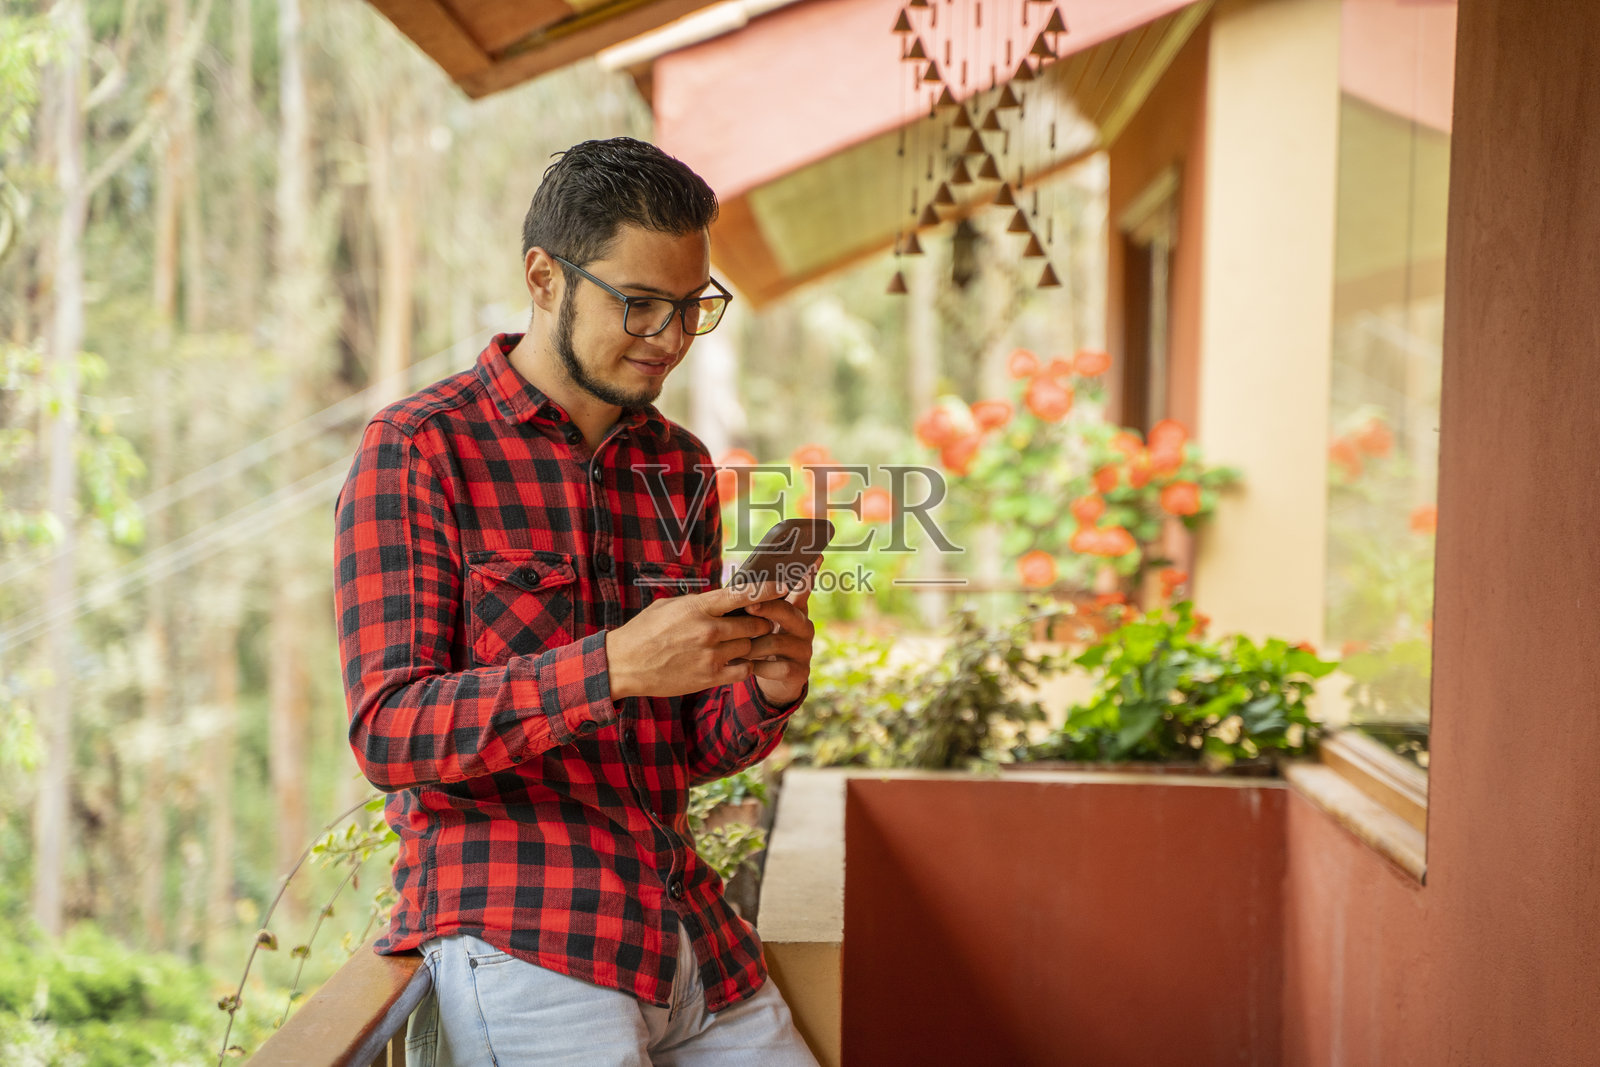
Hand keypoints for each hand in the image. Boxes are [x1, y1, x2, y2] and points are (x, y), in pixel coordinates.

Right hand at [606, 582, 782, 699]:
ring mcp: (711, 655)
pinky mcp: (710, 677)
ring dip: (754, 643)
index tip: (784, 584)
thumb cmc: (645, 631)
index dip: (768, 589)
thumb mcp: (669, 606)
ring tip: (753, 640)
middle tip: (764, 620)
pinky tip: (744, 660)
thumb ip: (699, 602)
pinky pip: (744, 669)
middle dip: (762, 621)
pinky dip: (747, 664)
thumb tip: (722, 598)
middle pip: (754, 622)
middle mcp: (709, 630)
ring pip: (751, 646)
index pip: (743, 594)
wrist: (624, 665)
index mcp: (699, 607)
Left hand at [741, 565, 816, 707]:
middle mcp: (804, 626)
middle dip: (768, 608)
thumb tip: (740, 583)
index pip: (802, 588)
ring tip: (737, 648)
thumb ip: (756, 604)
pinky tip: (747, 666)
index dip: (808, 575)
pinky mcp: (801, 671)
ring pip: (777, 641)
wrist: (770, 679)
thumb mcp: (759, 622)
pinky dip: (759, 667)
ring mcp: (804, 649)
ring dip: (753, 645)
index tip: (814, 557)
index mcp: (794, 609)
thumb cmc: (760, 641)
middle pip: (788, 611)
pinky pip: (778, 667)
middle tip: (750, 607)